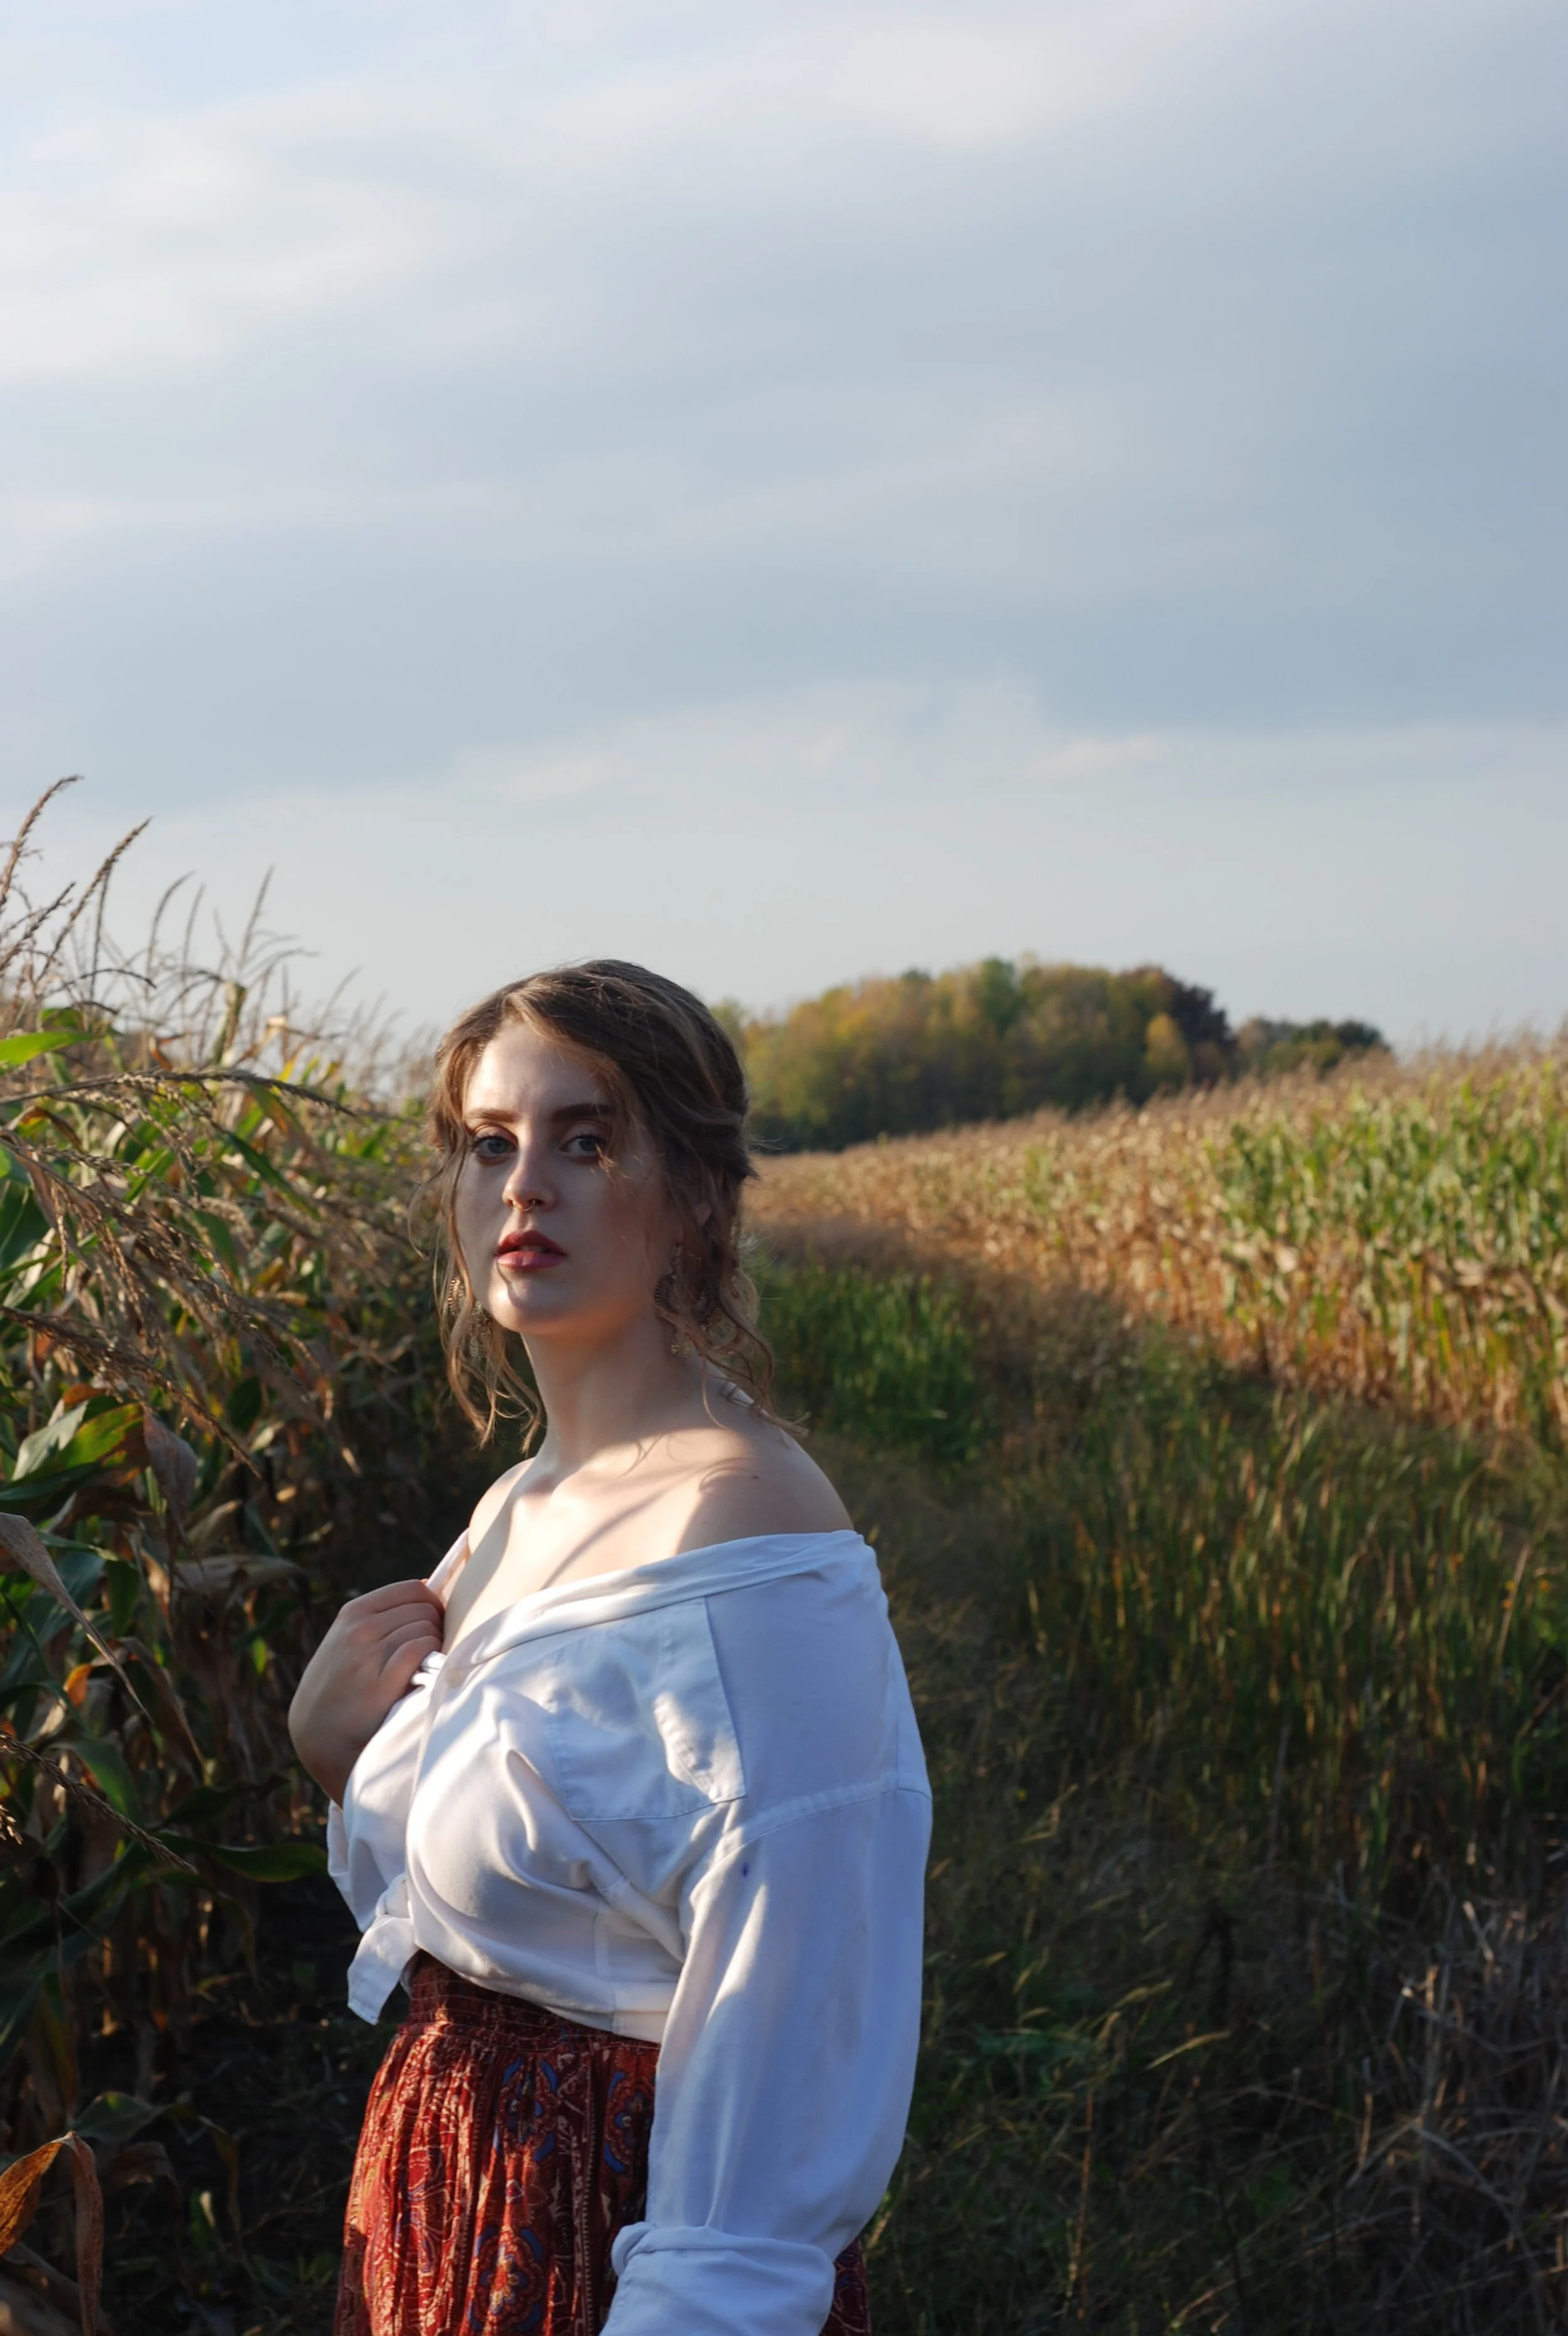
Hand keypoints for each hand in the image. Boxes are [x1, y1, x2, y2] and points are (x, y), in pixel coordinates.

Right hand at [288, 1577, 444, 1804]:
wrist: (319, 1737)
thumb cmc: (343, 1687)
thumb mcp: (348, 1641)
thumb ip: (382, 1617)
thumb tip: (432, 1588)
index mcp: (353, 1613)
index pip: (413, 1589)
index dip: (433, 1605)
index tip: (434, 1625)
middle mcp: (360, 1629)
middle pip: (425, 1610)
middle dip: (435, 1629)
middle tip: (427, 1654)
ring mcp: (369, 1654)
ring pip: (427, 1630)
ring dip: (434, 1648)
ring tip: (421, 1668)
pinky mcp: (381, 1682)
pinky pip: (422, 1650)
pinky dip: (432, 1660)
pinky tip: (423, 1676)